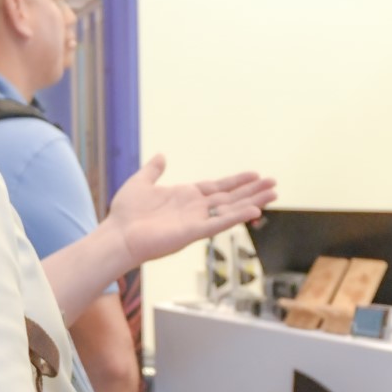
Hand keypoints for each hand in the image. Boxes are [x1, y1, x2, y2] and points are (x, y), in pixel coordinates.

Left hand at [106, 155, 275, 267]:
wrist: (117, 235)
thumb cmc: (125, 213)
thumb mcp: (140, 182)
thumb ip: (153, 170)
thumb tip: (161, 155)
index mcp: (186, 197)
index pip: (217, 187)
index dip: (237, 181)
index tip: (255, 175)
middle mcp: (195, 209)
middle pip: (230, 198)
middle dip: (252, 191)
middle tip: (274, 184)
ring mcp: (196, 221)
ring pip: (230, 210)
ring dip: (252, 202)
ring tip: (273, 194)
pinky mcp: (192, 233)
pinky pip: (219, 224)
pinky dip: (236, 217)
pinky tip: (254, 211)